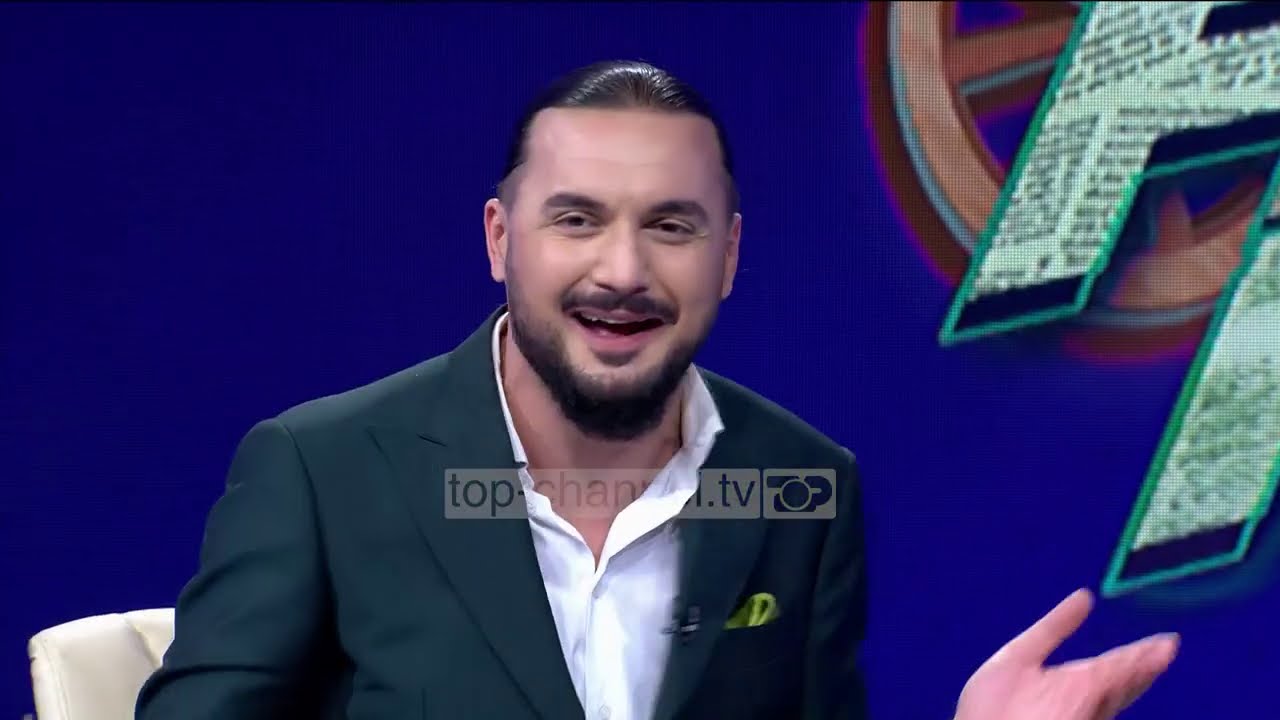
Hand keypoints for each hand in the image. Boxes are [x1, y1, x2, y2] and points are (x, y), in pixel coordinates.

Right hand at [954, 588, 1178, 719]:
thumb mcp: (1018, 656)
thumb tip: (1084, 597)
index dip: (1147, 651)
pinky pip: (1107, 711)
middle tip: (1166, 651)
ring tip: (1148, 669)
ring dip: (1136, 683)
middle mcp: (1096, 706)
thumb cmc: (994, 707)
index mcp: (1085, 681)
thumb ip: (1055, 626)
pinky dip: (1117, 698)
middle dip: (1147, 666)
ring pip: (1120, 701)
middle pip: (1130, 684)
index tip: (1170, 642)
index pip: (1126, 662)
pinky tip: (1114, 698)